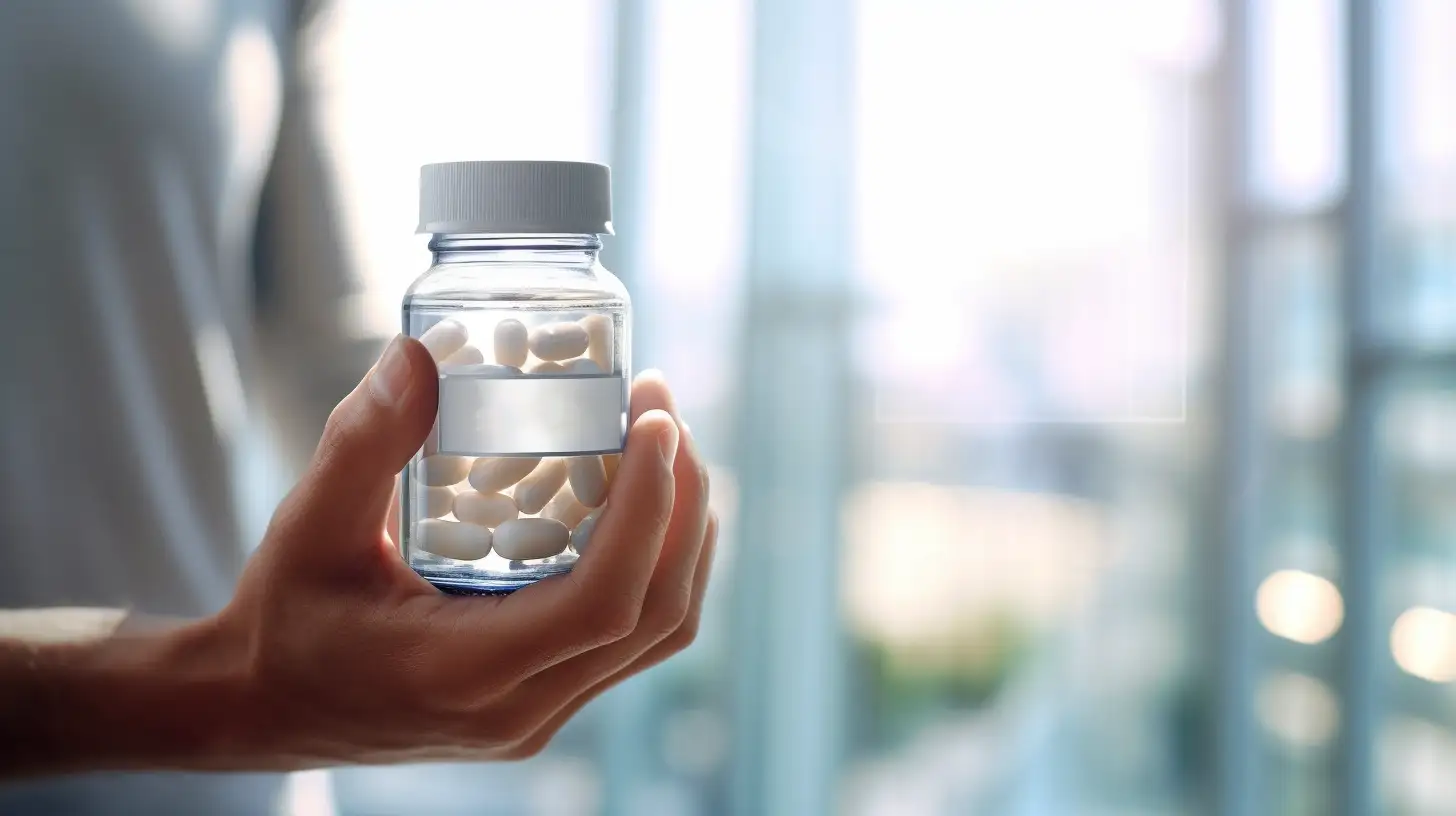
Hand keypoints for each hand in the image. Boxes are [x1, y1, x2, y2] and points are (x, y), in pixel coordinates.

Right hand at [210, 335, 715, 767]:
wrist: (266, 707)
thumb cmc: (282, 620)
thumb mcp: (309, 526)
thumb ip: (364, 442)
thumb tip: (420, 352)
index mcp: (465, 672)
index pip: (603, 603)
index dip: (648, 509)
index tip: (652, 421)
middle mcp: (521, 709)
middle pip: (655, 614)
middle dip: (680, 505)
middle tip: (664, 414)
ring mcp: (541, 713)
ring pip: (659, 632)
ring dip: (682, 535)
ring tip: (667, 447)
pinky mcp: (547, 700)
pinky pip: (636, 637)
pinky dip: (659, 564)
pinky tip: (643, 499)